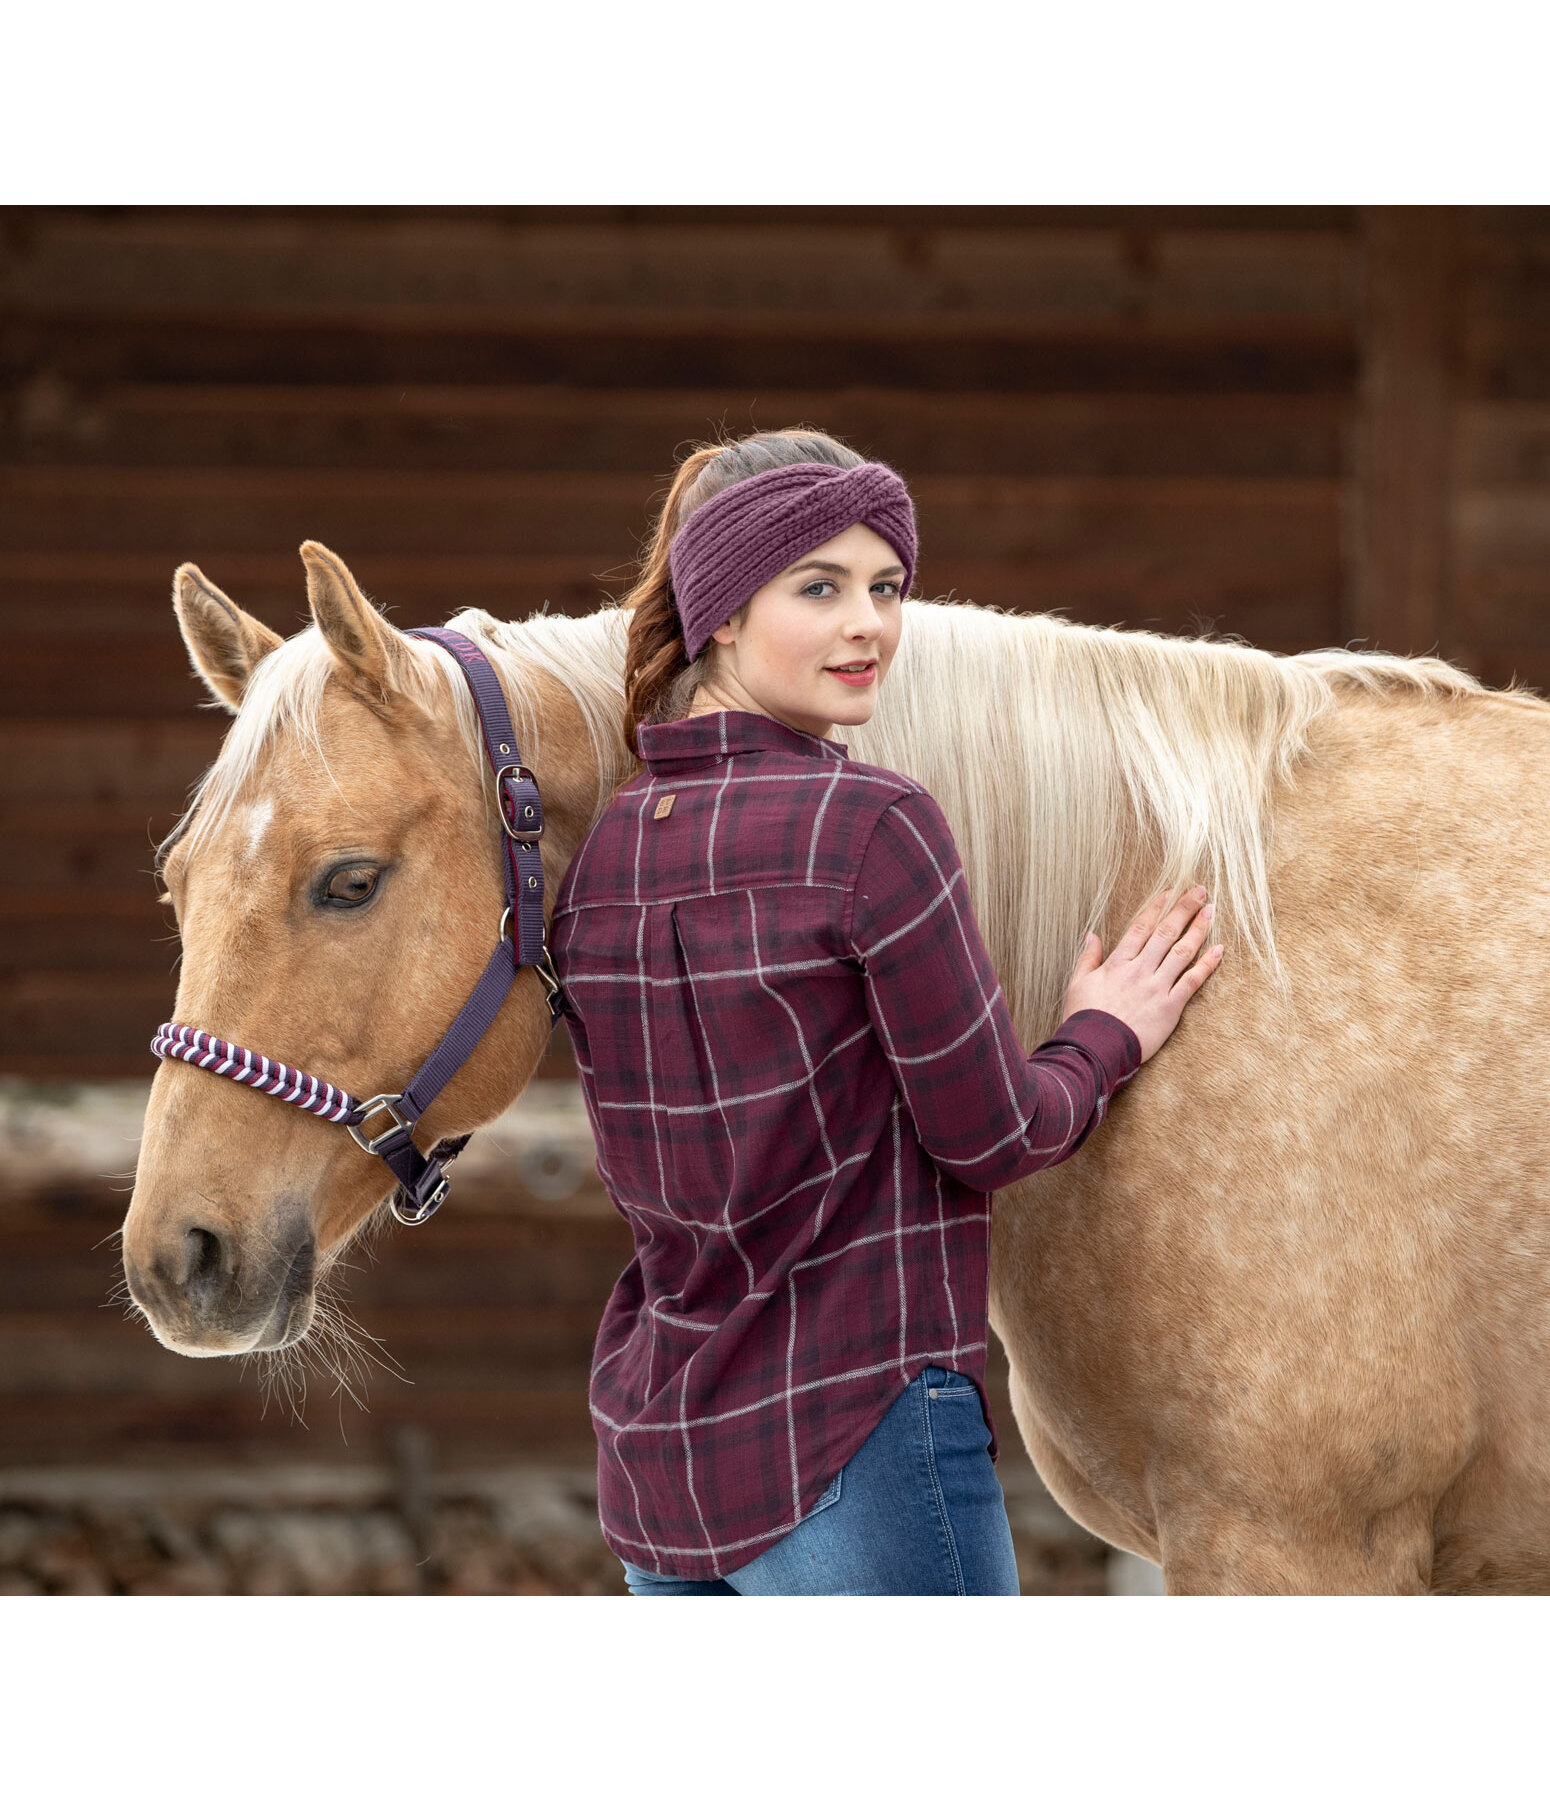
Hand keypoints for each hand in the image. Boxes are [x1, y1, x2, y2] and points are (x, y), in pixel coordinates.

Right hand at [1059, 886, 1223, 1062]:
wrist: (1095, 1048)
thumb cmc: (1083, 1018)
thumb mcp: (1078, 984)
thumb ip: (1088, 958)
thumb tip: (1092, 936)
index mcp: (1118, 963)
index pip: (1141, 927)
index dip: (1156, 907)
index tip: (1170, 892)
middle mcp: (1140, 970)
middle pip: (1165, 933)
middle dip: (1184, 909)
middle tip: (1200, 891)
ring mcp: (1156, 988)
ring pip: (1182, 952)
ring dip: (1198, 929)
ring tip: (1211, 912)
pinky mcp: (1170, 1008)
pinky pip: (1192, 981)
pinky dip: (1207, 965)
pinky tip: (1219, 950)